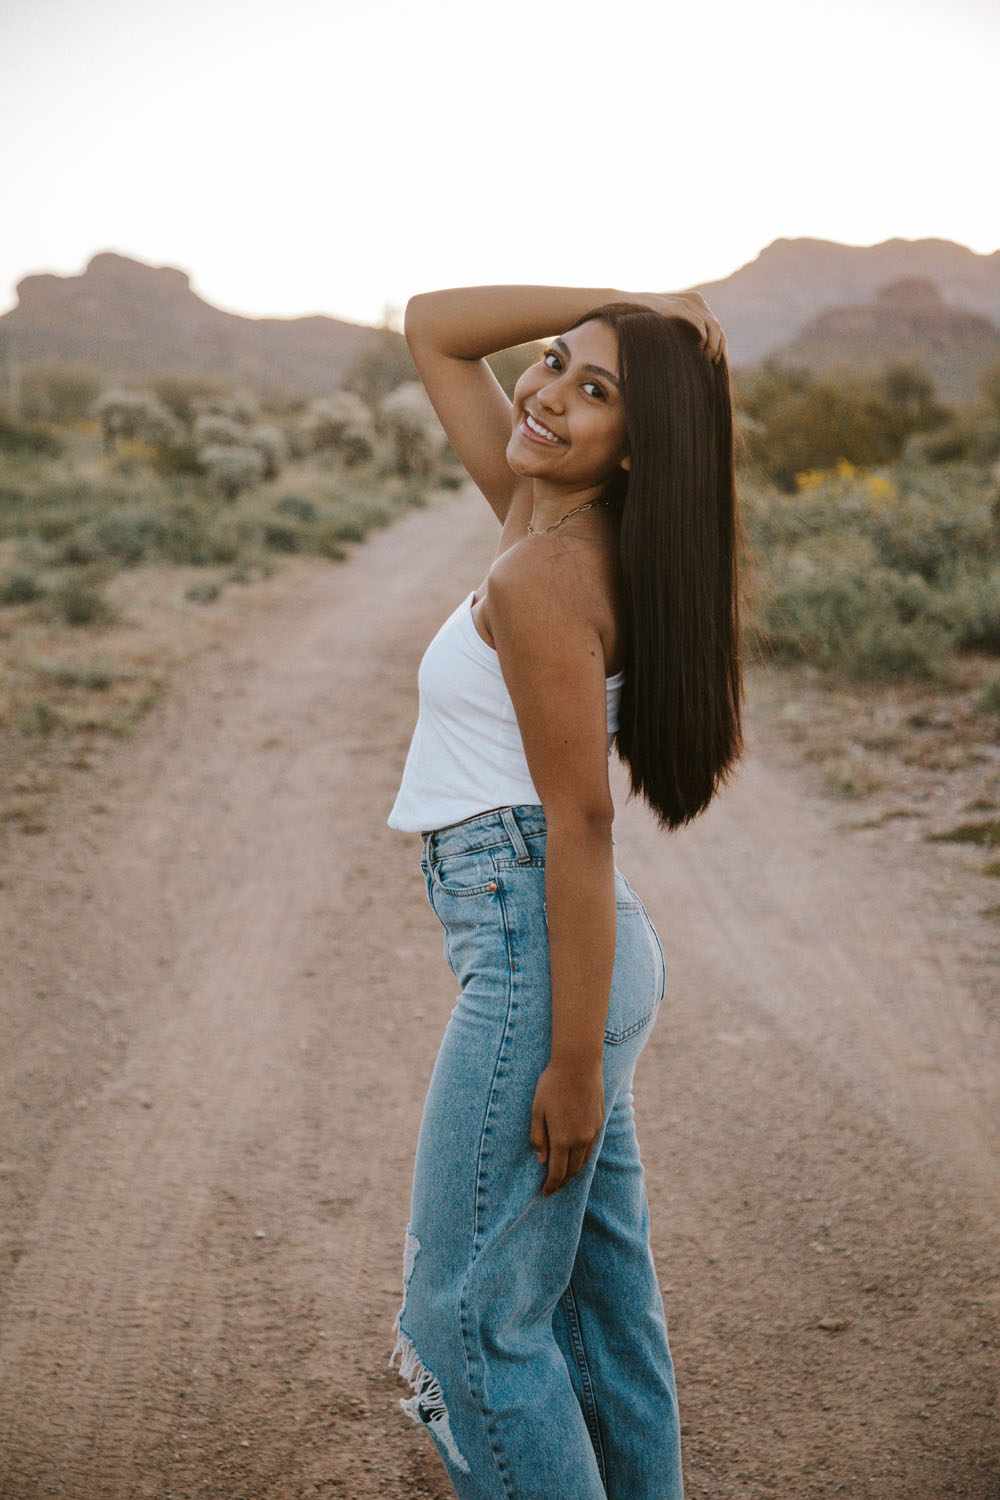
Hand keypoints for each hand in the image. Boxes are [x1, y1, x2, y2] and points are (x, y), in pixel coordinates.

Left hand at [529, 1059, 604, 1196]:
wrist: (578, 1064)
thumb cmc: (552, 1085)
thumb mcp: (537, 1110)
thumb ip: (538, 1137)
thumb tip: (541, 1160)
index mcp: (562, 1139)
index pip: (557, 1172)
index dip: (550, 1186)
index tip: (545, 1193)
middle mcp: (580, 1139)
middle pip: (572, 1170)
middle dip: (562, 1182)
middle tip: (553, 1189)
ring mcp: (592, 1131)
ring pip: (583, 1161)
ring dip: (573, 1172)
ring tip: (564, 1177)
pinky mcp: (599, 1122)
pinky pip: (591, 1148)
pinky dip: (582, 1158)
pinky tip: (576, 1157)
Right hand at [630, 290, 726, 363]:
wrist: (624, 306)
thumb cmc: (644, 321)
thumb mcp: (669, 327)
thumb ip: (683, 334)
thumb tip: (696, 356)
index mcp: (696, 304)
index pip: (716, 328)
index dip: (719, 346)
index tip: (715, 364)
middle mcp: (696, 301)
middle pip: (718, 328)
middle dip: (719, 348)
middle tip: (713, 365)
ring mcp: (689, 302)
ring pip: (713, 327)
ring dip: (713, 346)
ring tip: (707, 361)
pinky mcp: (680, 306)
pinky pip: (700, 324)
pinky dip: (703, 339)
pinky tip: (698, 351)